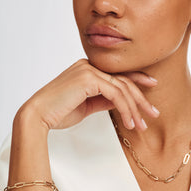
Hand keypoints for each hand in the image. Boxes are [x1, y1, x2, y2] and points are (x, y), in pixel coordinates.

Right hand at [20, 58, 158, 130]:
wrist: (37, 117)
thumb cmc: (59, 112)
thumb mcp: (88, 105)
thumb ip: (104, 99)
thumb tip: (121, 102)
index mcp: (88, 68)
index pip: (118, 74)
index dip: (138, 79)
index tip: (153, 85)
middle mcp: (89, 65)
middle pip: (123, 80)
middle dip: (141, 98)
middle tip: (153, 113)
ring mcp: (88, 69)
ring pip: (122, 88)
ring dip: (134, 108)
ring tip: (141, 125)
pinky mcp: (88, 78)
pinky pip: (115, 93)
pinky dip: (125, 108)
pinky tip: (130, 122)